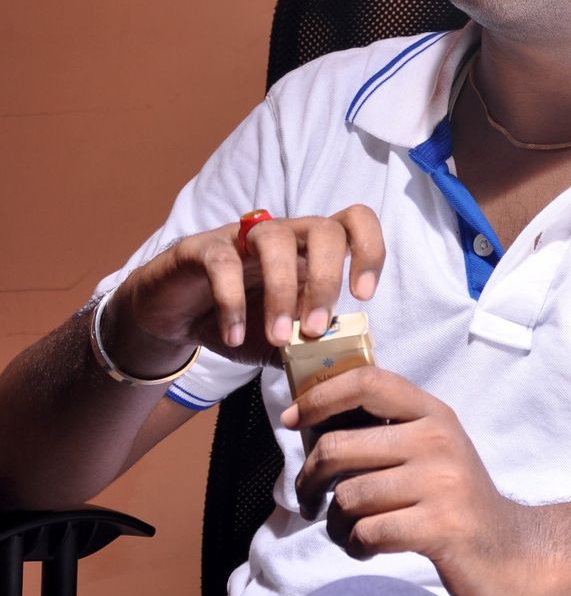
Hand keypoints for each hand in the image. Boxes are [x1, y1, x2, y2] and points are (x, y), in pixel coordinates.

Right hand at [105, 207, 385, 373]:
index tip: (363, 296)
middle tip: (315, 330)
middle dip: (326, 281)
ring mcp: (243, 237)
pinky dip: (233, 303)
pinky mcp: (203, 248)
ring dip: (282, 292)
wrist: (177, 319)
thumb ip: (313, 351)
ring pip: (276, 241)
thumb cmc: (242, 323)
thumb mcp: (284, 342)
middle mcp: (284, 235)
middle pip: (324, 230)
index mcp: (312, 251)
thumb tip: (349, 373)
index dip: (369, 250)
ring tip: (279, 337)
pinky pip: (223, 264)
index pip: (355, 222)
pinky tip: (235, 336)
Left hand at [285, 367, 544, 595]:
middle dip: (310, 478)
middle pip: (339, 446)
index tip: (292, 420)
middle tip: (308, 498)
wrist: (511, 552)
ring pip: (348, 497)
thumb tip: (311, 420)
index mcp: (432, 414)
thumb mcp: (430, 450)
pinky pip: (367, 532)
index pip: (367, 382)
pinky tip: (368, 548)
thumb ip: (386, 430)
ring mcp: (441, 483)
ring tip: (349, 531)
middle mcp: (437, 440)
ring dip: (336, 522)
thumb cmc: (454, 500)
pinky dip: (356, 546)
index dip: (320, 396)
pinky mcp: (440, 527)